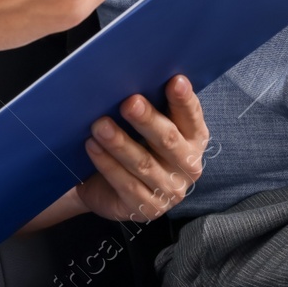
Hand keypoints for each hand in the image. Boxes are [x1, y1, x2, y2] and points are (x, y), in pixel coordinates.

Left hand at [74, 75, 207, 222]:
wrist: (108, 189)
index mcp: (194, 139)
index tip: (175, 81)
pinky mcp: (147, 209)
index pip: (192, 117)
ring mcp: (170, 191)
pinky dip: (107, 164)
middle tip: (129, 102)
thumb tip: (134, 77)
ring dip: (120, 143)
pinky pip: (126, 184)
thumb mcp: (146, 127)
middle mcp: (188, 166)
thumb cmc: (134, 146)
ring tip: (100, 125)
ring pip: (144, 164)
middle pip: (168, 140)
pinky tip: (93, 147)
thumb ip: (151, 106)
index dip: (184, 100)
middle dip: (148, 120)